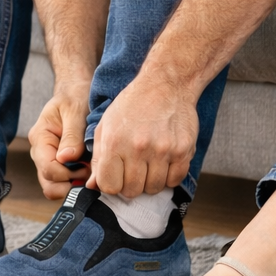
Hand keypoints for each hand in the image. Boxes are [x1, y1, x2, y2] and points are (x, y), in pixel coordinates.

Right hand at [28, 78, 91, 199]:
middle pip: (49, 183)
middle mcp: (40, 152)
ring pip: (55, 186)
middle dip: (71, 184)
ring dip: (74, 184)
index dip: (69, 174)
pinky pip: (64, 180)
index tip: (88, 167)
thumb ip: (72, 135)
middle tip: (91, 173)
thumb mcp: (75, 110)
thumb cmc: (75, 96)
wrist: (76, 90)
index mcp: (40, 137)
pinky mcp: (59, 162)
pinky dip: (76, 180)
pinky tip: (90, 169)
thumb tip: (67, 159)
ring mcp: (48, 158)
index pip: (48, 169)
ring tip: (91, 170)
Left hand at [87, 77, 198, 197]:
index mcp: (115, 142)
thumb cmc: (133, 104)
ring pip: (154, 188)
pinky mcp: (182, 150)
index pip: (109, 187)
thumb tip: (93, 186)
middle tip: (135, 168)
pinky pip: (175, 180)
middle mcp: (138, 148)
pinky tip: (165, 161)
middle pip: (132, 191)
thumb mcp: (106, 125)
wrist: (166, 84)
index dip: (112, 183)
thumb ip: (98, 158)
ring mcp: (162, 150)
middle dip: (131, 183)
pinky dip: (170, 176)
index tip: (117, 175)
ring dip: (151, 180)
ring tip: (150, 162)